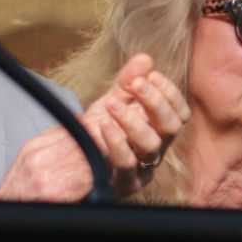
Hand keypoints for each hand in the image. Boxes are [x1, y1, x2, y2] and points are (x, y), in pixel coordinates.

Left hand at [0, 54, 187, 201]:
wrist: (61, 167)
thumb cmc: (92, 136)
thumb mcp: (110, 104)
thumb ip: (127, 84)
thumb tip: (145, 58)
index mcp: (157, 132)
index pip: (180, 114)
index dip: (170, 94)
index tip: (150, 75)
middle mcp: (154, 150)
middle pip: (172, 127)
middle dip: (155, 102)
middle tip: (135, 84)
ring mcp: (141, 169)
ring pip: (152, 144)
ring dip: (133, 120)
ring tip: (112, 104)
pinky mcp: (121, 183)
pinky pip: (126, 163)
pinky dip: (117, 142)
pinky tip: (102, 125)